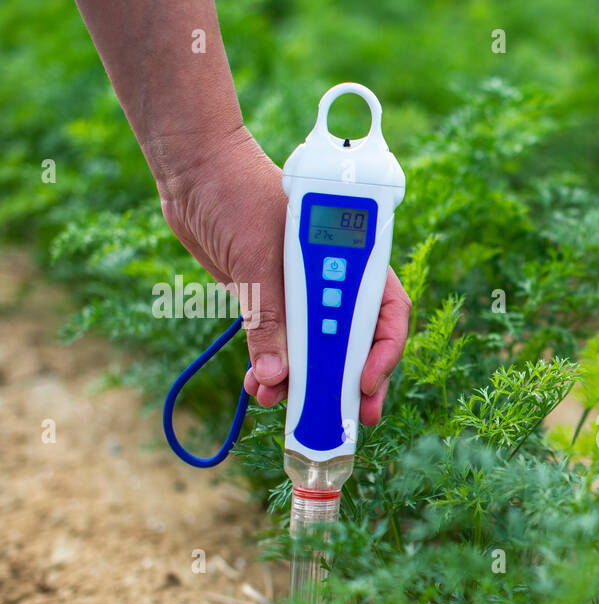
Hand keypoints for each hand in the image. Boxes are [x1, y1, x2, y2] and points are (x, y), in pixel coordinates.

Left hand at [156, 126, 409, 425]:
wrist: (192, 169)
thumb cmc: (237, 192)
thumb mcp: (258, 260)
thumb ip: (270, 320)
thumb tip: (276, 378)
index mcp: (351, 256)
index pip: (384, 312)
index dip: (382, 352)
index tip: (363, 382)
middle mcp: (333, 278)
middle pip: (356, 339)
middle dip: (353, 380)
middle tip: (352, 418)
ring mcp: (302, 292)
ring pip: (317, 349)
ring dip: (305, 381)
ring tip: (283, 405)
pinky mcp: (271, 302)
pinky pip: (280, 346)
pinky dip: (273, 370)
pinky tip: (259, 388)